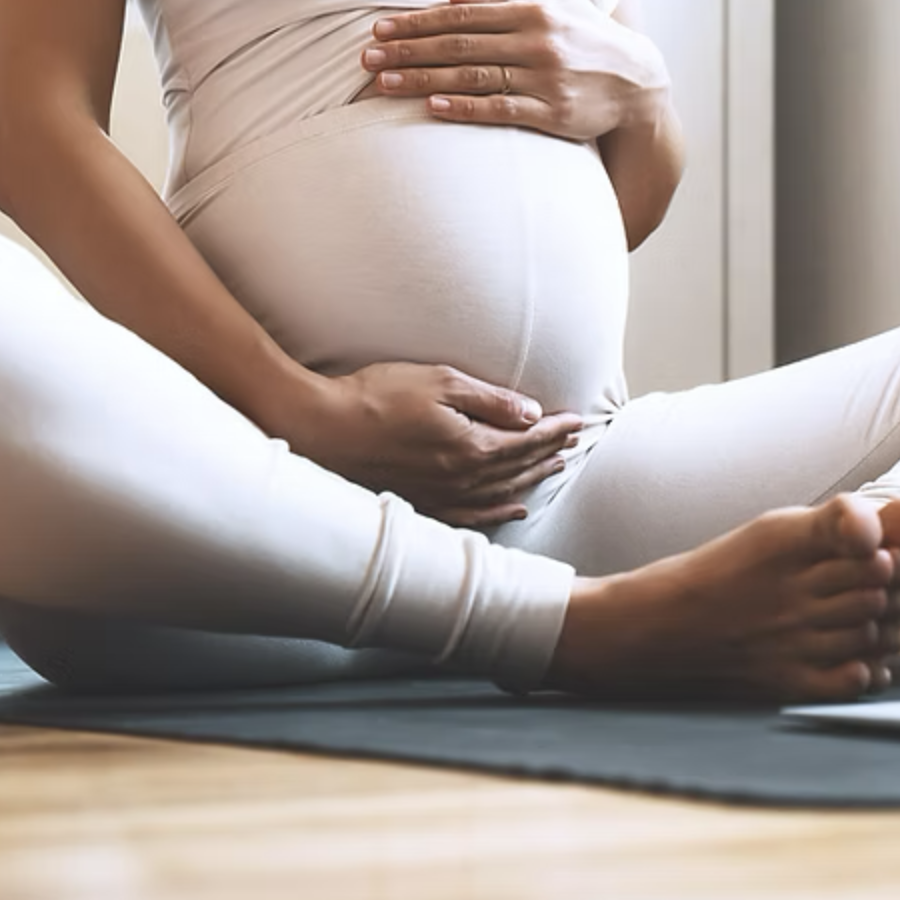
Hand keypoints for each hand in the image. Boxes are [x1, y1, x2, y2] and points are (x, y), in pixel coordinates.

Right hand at [296, 361, 582, 529]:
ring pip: (502, 492)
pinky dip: (499, 513)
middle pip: (519, 467)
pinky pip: (473, 516)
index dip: (556, 429)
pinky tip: (514, 509)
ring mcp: (442, 496)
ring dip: (532, 479)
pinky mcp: (422, 504)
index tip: (578, 420)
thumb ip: (490, 400)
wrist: (322, 428)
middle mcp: (463, 479)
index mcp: (471, 447)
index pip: (527, 439)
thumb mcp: (439, 382)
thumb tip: (532, 414)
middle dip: (550, 452)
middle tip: (574, 441)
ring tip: (555, 467)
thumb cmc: (377, 396)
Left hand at [361, 0, 667, 140]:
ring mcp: (545, 78)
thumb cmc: (589, 38)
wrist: (639, 83)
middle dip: (408, 51)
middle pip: (459, 44)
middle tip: (367, 58)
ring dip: (423, 78)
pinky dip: (464, 107)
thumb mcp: (559, 0)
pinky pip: (500, 110)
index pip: (463, 14)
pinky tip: (431, 105)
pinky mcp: (552, 113)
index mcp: (535, 10)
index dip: (417, 21)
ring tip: (383, 84)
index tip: (380, 30)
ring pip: (472, 76)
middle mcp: (538, 41)